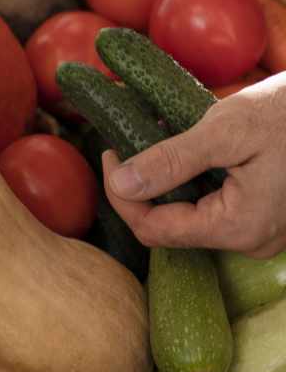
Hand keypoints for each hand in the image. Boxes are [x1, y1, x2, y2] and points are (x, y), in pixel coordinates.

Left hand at [102, 72, 285, 257]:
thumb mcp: (226, 131)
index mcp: (239, 228)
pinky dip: (188, 178)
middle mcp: (249, 240)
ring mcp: (257, 230)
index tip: (111, 153)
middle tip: (126, 144)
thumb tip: (122, 182)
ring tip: (154, 138)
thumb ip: (171, 161)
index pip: (153, 229)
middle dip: (141, 187)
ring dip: (163, 180)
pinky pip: (210, 204)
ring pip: (187, 215)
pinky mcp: (261, 213)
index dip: (121, 195)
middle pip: (168, 226)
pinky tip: (182, 147)